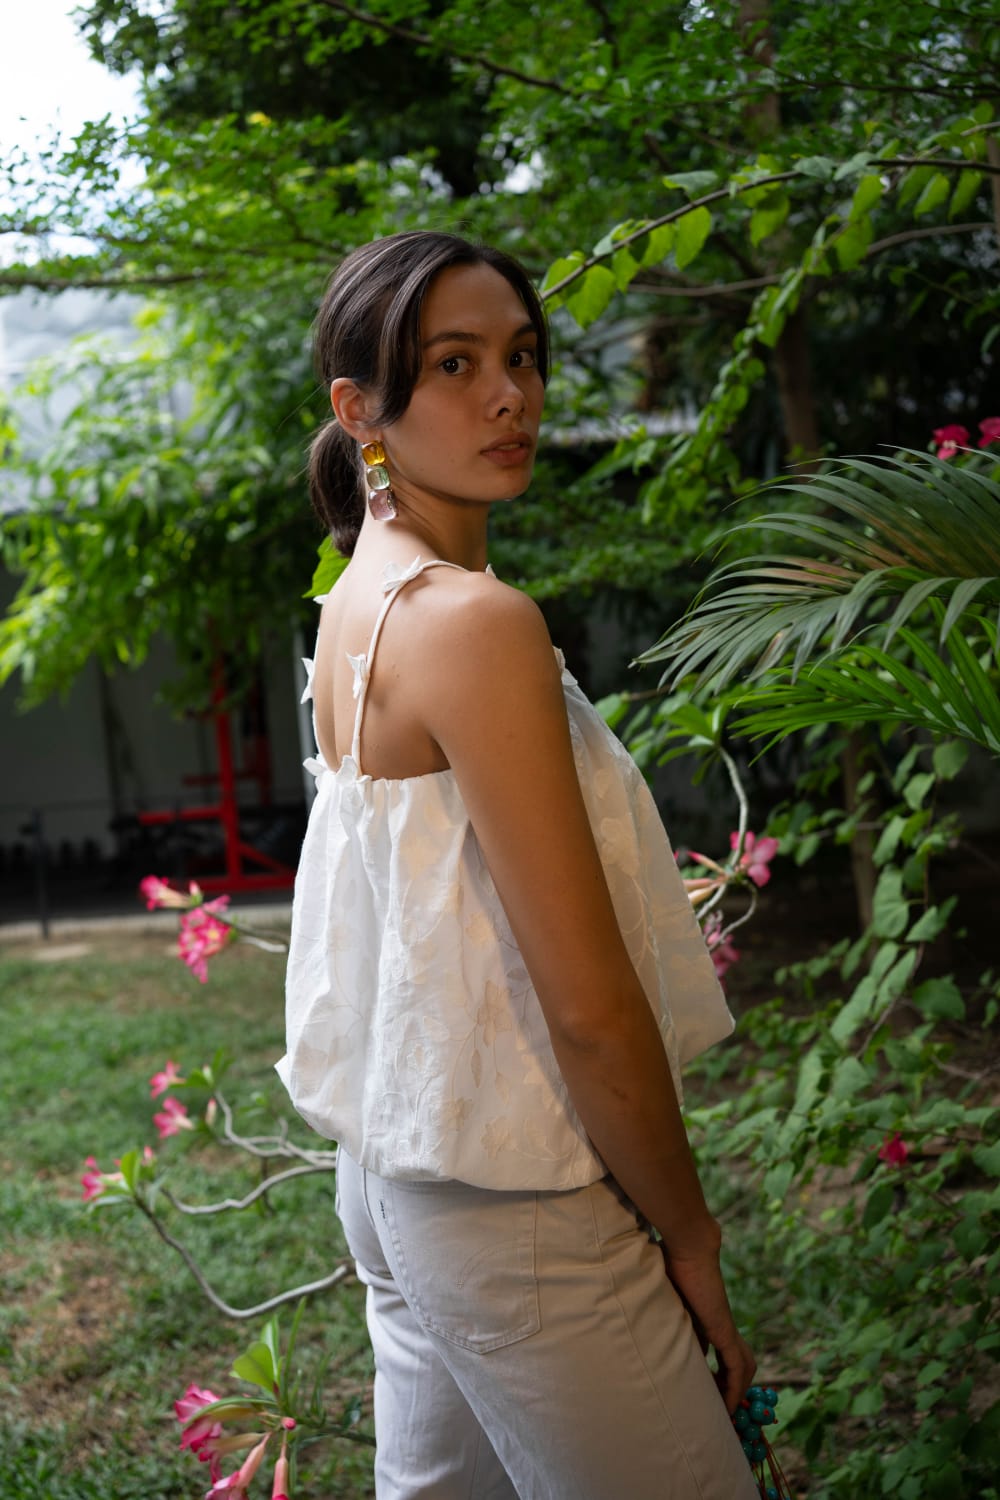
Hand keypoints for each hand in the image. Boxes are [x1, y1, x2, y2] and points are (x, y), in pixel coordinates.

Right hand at [661, 1245, 755, 1413]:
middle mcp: (718, 1323)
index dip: (710, 1370)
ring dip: (735, 1389)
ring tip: (722, 1411)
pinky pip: (737, 1366)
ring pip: (743, 1365)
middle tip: (716, 1406)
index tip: (700, 1388)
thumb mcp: (658, 1286)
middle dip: (728, 1384)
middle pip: (735, 1359)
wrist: (689, 1244)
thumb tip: (622, 1293)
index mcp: (703, 1315)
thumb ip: (651, 1296)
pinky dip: (734, 1388)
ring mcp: (724, 1326)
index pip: (713, 1349)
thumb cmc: (671, 1256)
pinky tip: (727, 1406)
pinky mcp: (724, 1329)